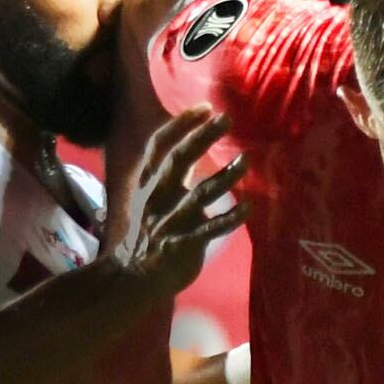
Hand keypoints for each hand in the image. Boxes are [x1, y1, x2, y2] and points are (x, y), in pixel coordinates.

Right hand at [103, 108, 245, 298]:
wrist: (135, 275)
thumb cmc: (148, 233)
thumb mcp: (149, 198)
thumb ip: (168, 174)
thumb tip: (193, 146)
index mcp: (148, 183)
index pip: (160, 145)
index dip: (181, 124)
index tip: (204, 108)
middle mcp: (158, 196)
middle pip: (180, 160)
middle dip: (202, 137)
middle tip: (225, 119)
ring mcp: (172, 220)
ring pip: (200, 193)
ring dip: (225, 177)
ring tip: (245, 161)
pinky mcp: (185, 244)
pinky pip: (211, 229)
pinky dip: (230, 219)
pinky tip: (248, 208)